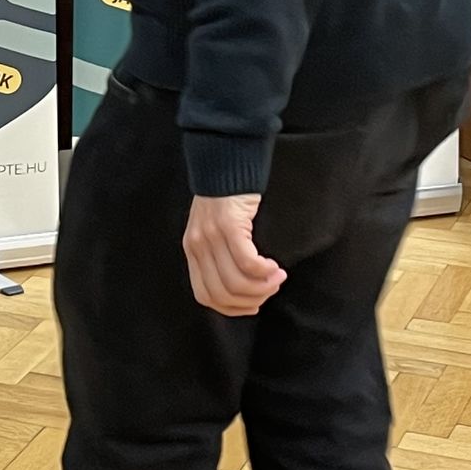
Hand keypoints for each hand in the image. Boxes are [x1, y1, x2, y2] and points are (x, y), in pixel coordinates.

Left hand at [182, 194, 283, 315]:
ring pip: (236, 282)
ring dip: (263, 287)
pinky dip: (264, 272)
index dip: (232, 308)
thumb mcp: (214, 231)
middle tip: (272, 288)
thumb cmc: (226, 198)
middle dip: (252, 299)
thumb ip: (219, 256)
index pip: (206, 297)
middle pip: (222, 294)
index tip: (254, 304)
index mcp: (193, 251)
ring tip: (278, 277)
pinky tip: (274, 266)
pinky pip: (247, 262)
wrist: (226, 161)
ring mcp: (212, 237)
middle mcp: (198, 247)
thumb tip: (242, 289)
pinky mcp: (229, 226)